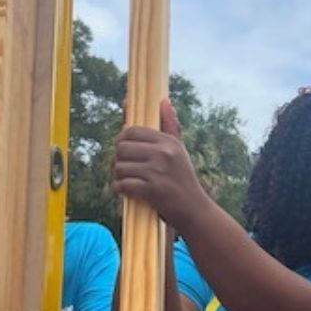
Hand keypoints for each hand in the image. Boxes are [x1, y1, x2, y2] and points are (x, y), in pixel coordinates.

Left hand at [112, 98, 207, 231]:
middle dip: (117, 159)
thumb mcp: (179, 150)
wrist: (193, 210)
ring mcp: (157, 171)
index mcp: (168, 141)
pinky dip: (120, 189)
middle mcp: (163, 153)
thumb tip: (164, 101)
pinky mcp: (152, 190)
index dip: (121, 139)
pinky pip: (122, 184)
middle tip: (122, 167)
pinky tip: (126, 191)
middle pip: (121, 148)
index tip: (123, 149)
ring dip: (118, 176)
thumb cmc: (182, 179)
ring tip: (126, 180)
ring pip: (119, 167)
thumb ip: (170, 126)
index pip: (132, 131)